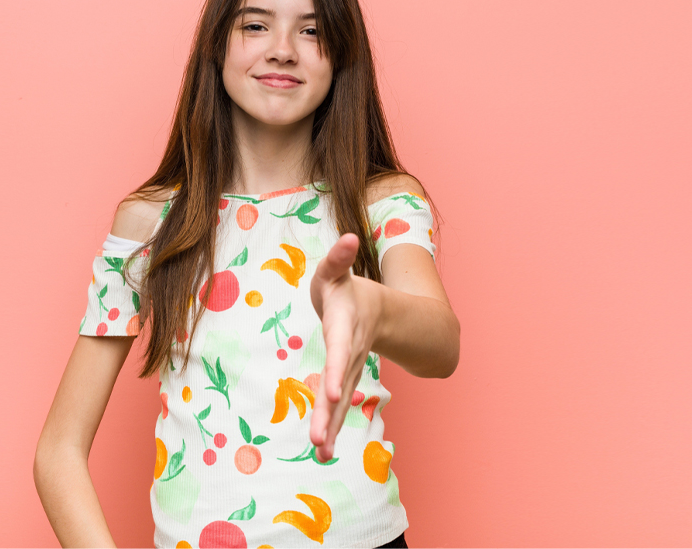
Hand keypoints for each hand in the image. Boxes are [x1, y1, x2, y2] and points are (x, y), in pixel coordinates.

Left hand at [308, 232, 383, 461]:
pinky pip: (336, 406)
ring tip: (319, 452)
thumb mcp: (336, 270)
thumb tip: (348, 238)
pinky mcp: (343, 380)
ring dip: (329, 426)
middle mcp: (349, 352)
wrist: (372, 309)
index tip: (334, 392)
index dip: (337, 371)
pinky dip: (329, 427)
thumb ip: (338, 258)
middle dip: (331, 411)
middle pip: (341, 384)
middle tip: (319, 439)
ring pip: (340, 401)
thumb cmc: (345, 288)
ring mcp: (348, 369)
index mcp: (346, 326)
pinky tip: (321, 451)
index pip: (341, 351)